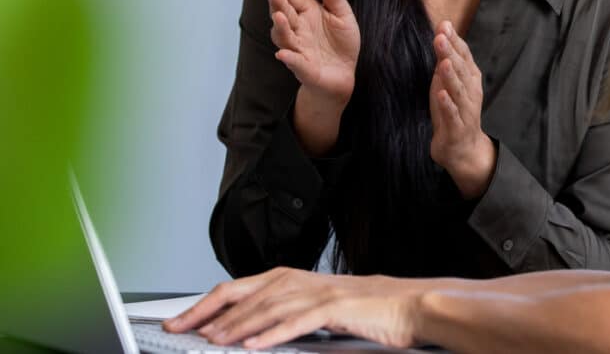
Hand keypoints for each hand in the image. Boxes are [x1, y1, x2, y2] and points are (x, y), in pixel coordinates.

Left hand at [162, 267, 421, 349]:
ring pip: (268, 307)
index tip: (183, 320)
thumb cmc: (372, 310)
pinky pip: (299, 321)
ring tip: (212, 341)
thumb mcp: (324, 310)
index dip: (209, 303)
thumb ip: (291, 316)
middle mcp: (304, 281)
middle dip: (210, 312)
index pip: (243, 288)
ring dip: (237, 325)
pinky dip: (274, 333)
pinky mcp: (338, 308)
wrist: (413, 304)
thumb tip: (254, 334)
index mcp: (297, 279)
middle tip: (181, 328)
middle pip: (247, 293)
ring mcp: (320, 293)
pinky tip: (255, 346)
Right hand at [263, 0, 359, 103]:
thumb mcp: (341, 12)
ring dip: (280, 28)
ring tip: (279, 16)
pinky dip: (289, 58)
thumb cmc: (340, 41)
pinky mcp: (304, 69)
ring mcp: (298, 49)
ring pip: (284, 37)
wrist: (345, 73)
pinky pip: (295, 63)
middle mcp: (297, 29)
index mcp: (306, 12)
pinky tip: (284, 54)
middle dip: (276, 2)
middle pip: (283, 13)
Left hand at [428, 21, 495, 198]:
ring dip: (451, 76)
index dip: (455, 40)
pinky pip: (452, 115)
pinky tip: (440, 94)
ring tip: (443, 61)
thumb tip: (442, 32)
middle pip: (461, 70)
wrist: (463, 149)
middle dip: (451, 53)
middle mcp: (470, 92)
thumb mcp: (448, 82)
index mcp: (470, 79)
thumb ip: (446, 58)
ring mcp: (465, 110)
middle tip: (441, 36)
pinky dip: (447, 104)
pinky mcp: (456, 128)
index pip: (464, 56)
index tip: (444, 24)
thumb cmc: (453, 110)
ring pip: (458, 90)